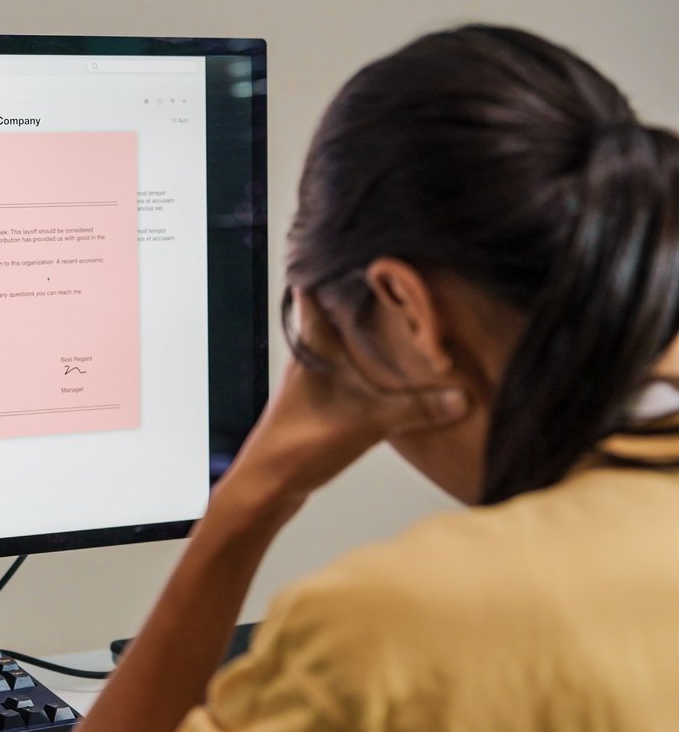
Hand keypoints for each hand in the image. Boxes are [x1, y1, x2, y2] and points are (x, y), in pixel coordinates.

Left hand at [220, 290, 469, 522]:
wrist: (267, 487)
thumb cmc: (298, 445)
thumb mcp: (366, 422)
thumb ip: (416, 408)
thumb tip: (465, 396)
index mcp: (312, 345)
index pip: (316, 289)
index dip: (335, 265)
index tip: (364, 245)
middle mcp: (311, 356)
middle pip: (338, 314)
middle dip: (367, 299)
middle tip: (405, 280)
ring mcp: (316, 380)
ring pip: (346, 344)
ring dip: (372, 334)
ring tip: (411, 318)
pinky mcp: (323, 404)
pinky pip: (352, 371)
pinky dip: (373, 366)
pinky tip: (398, 371)